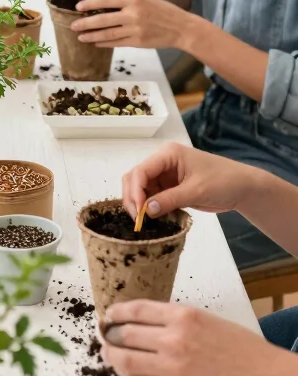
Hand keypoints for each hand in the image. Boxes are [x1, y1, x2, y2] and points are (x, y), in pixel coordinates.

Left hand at [70, 0, 187, 48]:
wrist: (182, 27)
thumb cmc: (163, 12)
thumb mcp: (145, 0)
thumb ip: (127, 3)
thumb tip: (104, 7)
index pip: (106, 0)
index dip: (90, 4)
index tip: (78, 7)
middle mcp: (133, 14)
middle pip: (103, 19)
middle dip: (85, 23)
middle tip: (73, 25)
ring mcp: (135, 29)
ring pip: (107, 33)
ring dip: (92, 35)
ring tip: (80, 36)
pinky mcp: (138, 42)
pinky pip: (117, 43)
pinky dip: (104, 43)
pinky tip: (96, 43)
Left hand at [101, 299, 284, 375]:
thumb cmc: (236, 344)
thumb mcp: (203, 318)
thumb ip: (170, 318)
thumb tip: (137, 321)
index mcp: (182, 316)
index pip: (135, 311)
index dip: (115, 312)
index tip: (108, 315)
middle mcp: (173, 340)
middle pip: (124, 336)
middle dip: (108, 335)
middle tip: (104, 335)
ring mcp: (172, 368)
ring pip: (126, 362)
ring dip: (112, 357)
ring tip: (109, 354)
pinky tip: (127, 371)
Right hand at [121, 143, 259, 219]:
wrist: (243, 188)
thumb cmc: (223, 182)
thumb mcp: (196, 191)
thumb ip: (170, 199)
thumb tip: (146, 211)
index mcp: (167, 154)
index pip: (141, 171)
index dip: (136, 192)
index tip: (140, 213)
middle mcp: (162, 162)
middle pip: (135, 178)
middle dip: (133, 198)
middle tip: (138, 220)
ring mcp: (165, 175)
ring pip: (141, 188)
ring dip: (140, 204)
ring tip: (144, 222)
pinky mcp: (170, 187)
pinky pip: (152, 196)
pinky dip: (150, 207)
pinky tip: (154, 218)